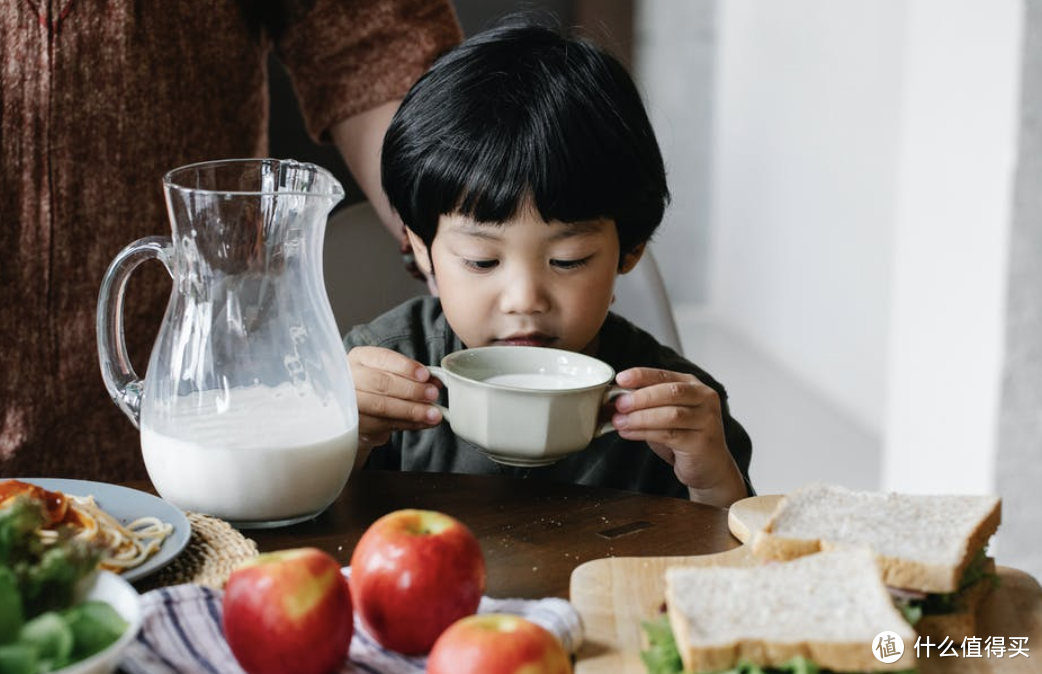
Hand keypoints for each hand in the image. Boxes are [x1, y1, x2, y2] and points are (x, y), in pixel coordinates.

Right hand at [348, 346, 441, 455]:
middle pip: (380, 382)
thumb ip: (413, 376)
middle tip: (433, 395)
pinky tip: (423, 422)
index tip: (425, 375)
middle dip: (411, 390)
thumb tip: (434, 381)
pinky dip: (408, 424)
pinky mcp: (354, 425)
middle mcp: (350, 378)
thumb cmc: (379, 389)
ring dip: (412, 411)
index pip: (383, 358)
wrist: (361, 414)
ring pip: (381, 406)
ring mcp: (348, 403)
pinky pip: (383, 425)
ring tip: (433, 414)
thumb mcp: (394, 375)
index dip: (405, 367)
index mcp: (360, 358)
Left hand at [611, 367, 745, 507]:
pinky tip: (629, 433)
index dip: (642, 375)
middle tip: (619, 404)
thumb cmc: (684, 437)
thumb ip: (646, 404)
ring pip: (670, 415)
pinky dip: (645, 433)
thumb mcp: (664, 414)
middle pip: (671, 392)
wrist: (709, 466)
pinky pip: (669, 435)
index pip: (665, 375)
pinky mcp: (702, 442)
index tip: (621, 379)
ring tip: (620, 422)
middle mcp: (704, 399)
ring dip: (640, 417)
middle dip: (641, 397)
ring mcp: (707, 420)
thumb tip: (614, 400)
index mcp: (693, 385)